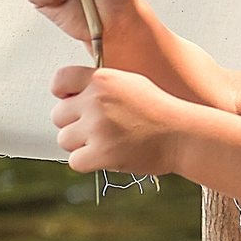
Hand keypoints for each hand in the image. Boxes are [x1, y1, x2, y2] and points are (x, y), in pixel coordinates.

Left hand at [50, 64, 181, 174]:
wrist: (182, 135)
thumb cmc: (158, 110)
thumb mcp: (130, 82)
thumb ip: (100, 85)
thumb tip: (69, 94)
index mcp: (102, 78)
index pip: (59, 80)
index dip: (63, 93)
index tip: (73, 103)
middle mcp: (96, 100)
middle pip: (58, 115)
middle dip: (74, 124)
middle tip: (98, 129)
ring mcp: (98, 127)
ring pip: (64, 139)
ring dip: (80, 144)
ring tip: (105, 142)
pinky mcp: (101, 153)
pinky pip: (74, 161)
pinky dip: (88, 162)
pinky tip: (107, 156)